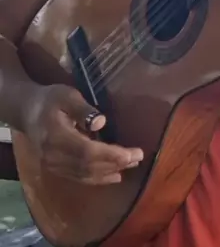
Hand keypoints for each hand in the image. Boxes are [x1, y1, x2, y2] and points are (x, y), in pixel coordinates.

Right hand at [23, 84, 143, 184]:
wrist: (26, 111)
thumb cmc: (50, 99)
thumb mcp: (66, 95)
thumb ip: (83, 109)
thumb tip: (101, 122)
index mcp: (56, 136)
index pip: (87, 152)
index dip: (110, 155)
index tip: (131, 153)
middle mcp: (54, 156)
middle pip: (89, 165)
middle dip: (116, 163)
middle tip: (138, 156)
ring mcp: (54, 165)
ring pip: (86, 174)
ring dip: (111, 171)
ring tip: (132, 164)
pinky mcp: (56, 168)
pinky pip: (80, 177)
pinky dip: (99, 177)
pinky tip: (115, 175)